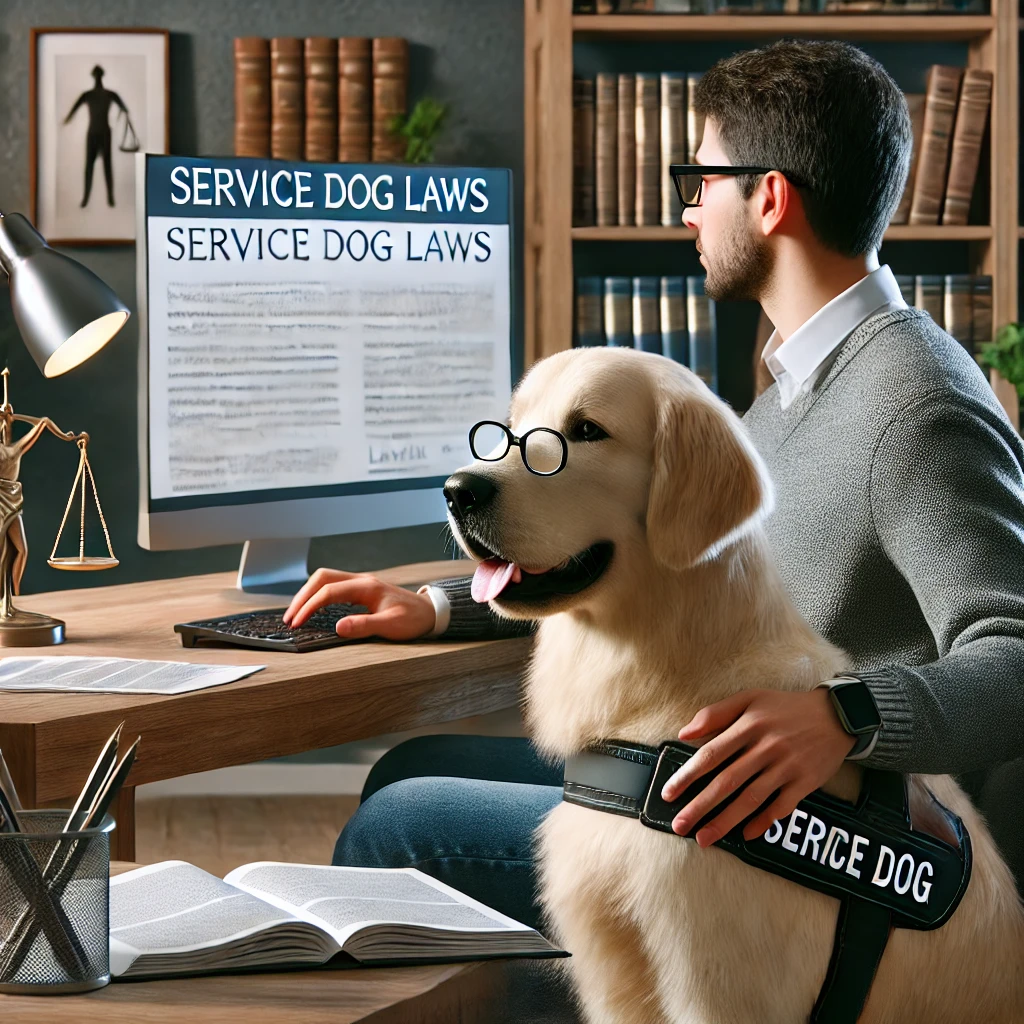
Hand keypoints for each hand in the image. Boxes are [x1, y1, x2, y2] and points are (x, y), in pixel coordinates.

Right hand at [283, 568, 436, 640]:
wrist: (430, 612)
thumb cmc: (413, 619)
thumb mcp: (392, 626)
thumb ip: (365, 626)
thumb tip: (339, 627)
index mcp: (366, 587)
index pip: (329, 591)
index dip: (310, 606)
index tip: (297, 622)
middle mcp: (361, 580)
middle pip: (322, 578)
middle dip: (302, 597)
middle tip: (289, 618)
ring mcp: (360, 583)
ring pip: (325, 580)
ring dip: (307, 594)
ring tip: (295, 614)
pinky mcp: (360, 590)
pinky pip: (332, 586)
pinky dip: (317, 595)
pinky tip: (312, 609)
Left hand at [660, 688, 856, 847]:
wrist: (837, 715)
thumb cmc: (785, 707)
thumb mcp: (750, 698)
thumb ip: (715, 713)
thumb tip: (685, 733)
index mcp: (748, 725)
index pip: (711, 754)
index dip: (688, 776)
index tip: (668, 793)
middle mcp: (766, 748)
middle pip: (727, 782)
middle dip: (700, 806)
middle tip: (679, 825)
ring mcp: (786, 767)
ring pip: (750, 799)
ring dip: (725, 821)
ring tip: (703, 838)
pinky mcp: (805, 782)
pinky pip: (781, 807)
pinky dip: (764, 822)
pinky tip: (747, 835)